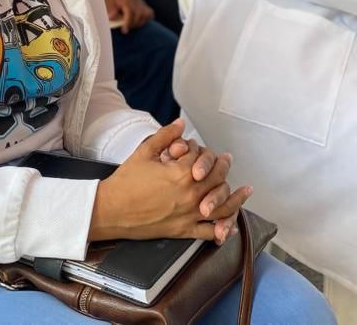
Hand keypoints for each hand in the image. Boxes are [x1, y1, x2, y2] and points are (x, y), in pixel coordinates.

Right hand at [89, 119, 250, 243]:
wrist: (110, 210)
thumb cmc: (125, 181)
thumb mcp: (145, 152)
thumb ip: (165, 136)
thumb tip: (181, 123)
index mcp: (181, 173)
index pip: (202, 158)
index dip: (201, 152)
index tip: (201, 149)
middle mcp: (189, 194)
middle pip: (216, 179)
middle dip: (223, 167)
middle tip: (227, 160)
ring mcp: (188, 214)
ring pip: (221, 206)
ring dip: (236, 197)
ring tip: (246, 191)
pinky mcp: (182, 231)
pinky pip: (208, 232)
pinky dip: (222, 229)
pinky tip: (231, 225)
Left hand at [104, 0, 153, 31]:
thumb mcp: (107, 2)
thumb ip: (110, 10)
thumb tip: (112, 18)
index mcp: (126, 0)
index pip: (130, 12)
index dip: (128, 23)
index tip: (124, 31)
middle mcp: (135, 0)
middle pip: (139, 15)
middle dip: (133, 24)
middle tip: (126, 28)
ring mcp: (140, 1)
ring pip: (146, 14)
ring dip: (140, 22)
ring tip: (132, 25)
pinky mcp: (142, 3)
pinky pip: (149, 12)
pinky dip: (146, 19)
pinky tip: (138, 22)